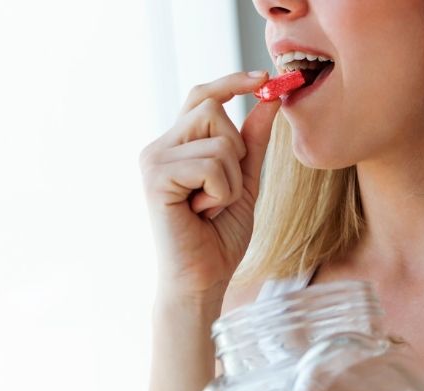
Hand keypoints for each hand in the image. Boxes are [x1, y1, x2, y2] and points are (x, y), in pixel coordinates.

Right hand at [139, 71, 280, 302]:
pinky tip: (202, 214)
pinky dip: (221, 193)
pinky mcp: (155, 177)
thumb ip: (252, 142)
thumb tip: (270, 100)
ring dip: (230, 181)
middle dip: (234, 152)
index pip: (202, 96)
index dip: (232, 82)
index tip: (264, 78)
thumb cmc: (218, 238)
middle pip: (212, 111)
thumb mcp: (244, 182)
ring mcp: (153, 160)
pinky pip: (210, 165)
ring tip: (210, 207)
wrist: (202, 280)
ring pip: (217, 140)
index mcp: (177, 145)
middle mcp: (159, 147)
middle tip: (220, 192)